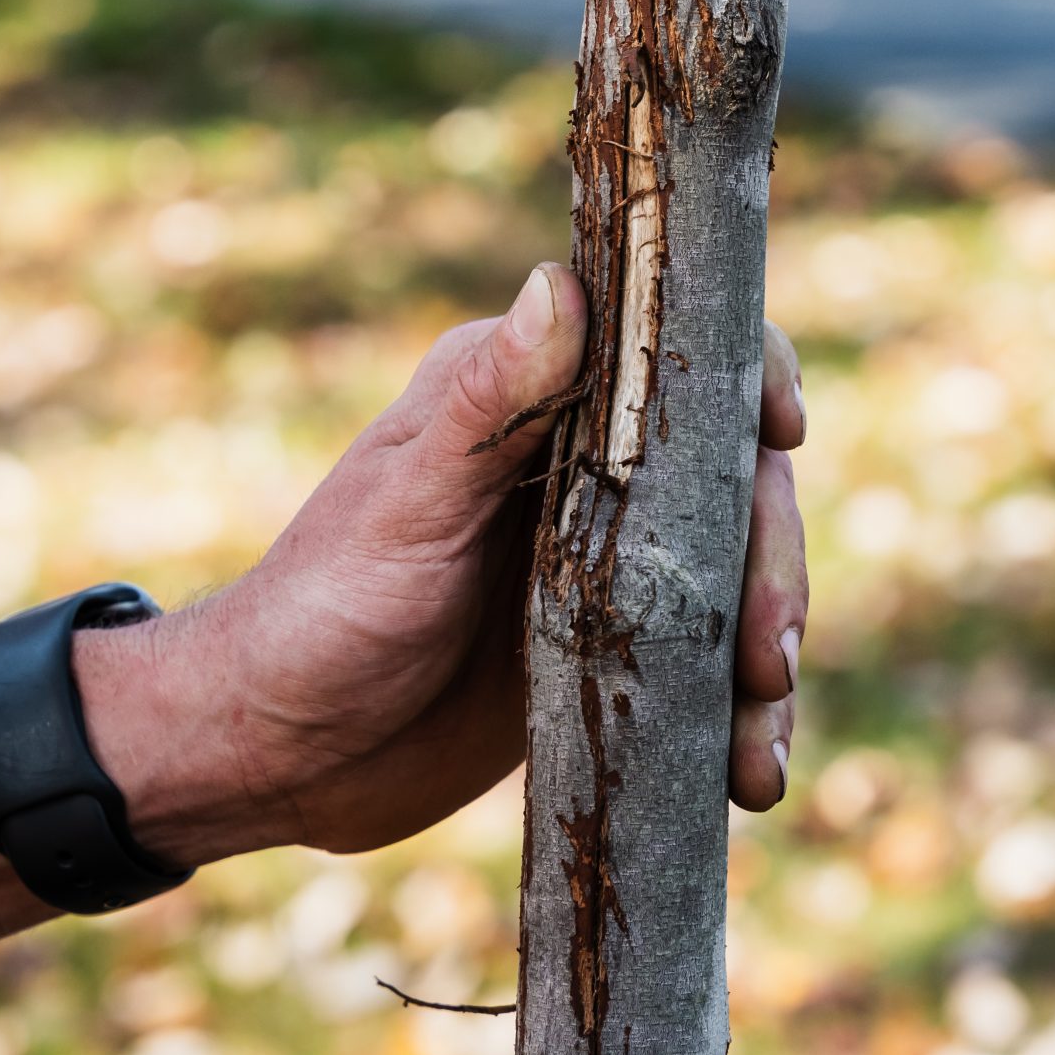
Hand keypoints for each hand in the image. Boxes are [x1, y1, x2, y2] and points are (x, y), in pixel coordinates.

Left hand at [114, 263, 809, 859]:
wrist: (270, 756)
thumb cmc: (316, 612)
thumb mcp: (406, 507)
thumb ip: (487, 405)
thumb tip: (558, 282)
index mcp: (535, 402)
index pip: (674, 356)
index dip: (748, 379)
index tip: (784, 430)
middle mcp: (586, 473)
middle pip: (731, 484)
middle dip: (770, 560)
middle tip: (766, 651)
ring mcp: (608, 569)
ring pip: (733, 582)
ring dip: (769, 653)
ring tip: (763, 740)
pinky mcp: (613, 659)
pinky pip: (705, 669)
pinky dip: (741, 717)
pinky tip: (752, 771)